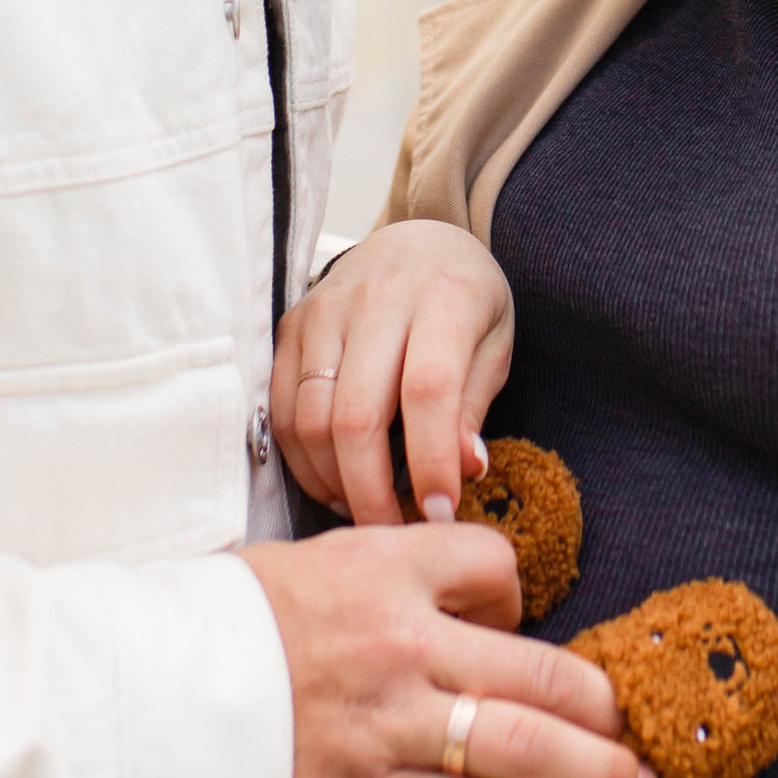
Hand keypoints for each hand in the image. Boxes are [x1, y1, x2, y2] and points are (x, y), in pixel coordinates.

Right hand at [235, 522, 652, 777]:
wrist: (134, 702)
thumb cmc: (208, 631)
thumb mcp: (297, 568)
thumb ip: (373, 581)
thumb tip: (435, 608)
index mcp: (379, 568)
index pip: (493, 566)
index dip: (518, 598)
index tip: (521, 627)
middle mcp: (401, 641)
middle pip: (539, 668)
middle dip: (602, 703)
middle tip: (639, 723)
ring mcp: (391, 724)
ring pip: (527, 745)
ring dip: (595, 771)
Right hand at [274, 220, 512, 524]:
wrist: (415, 242)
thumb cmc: (464, 303)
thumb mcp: (494, 344)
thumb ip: (474, 405)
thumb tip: (466, 469)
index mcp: (442, 297)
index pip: (428, 390)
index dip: (431, 461)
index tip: (442, 515)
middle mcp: (377, 298)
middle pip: (357, 415)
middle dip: (373, 492)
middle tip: (396, 535)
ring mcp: (324, 311)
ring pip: (312, 420)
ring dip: (335, 483)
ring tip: (366, 511)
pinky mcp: (290, 326)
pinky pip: (283, 410)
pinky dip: (304, 461)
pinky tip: (334, 482)